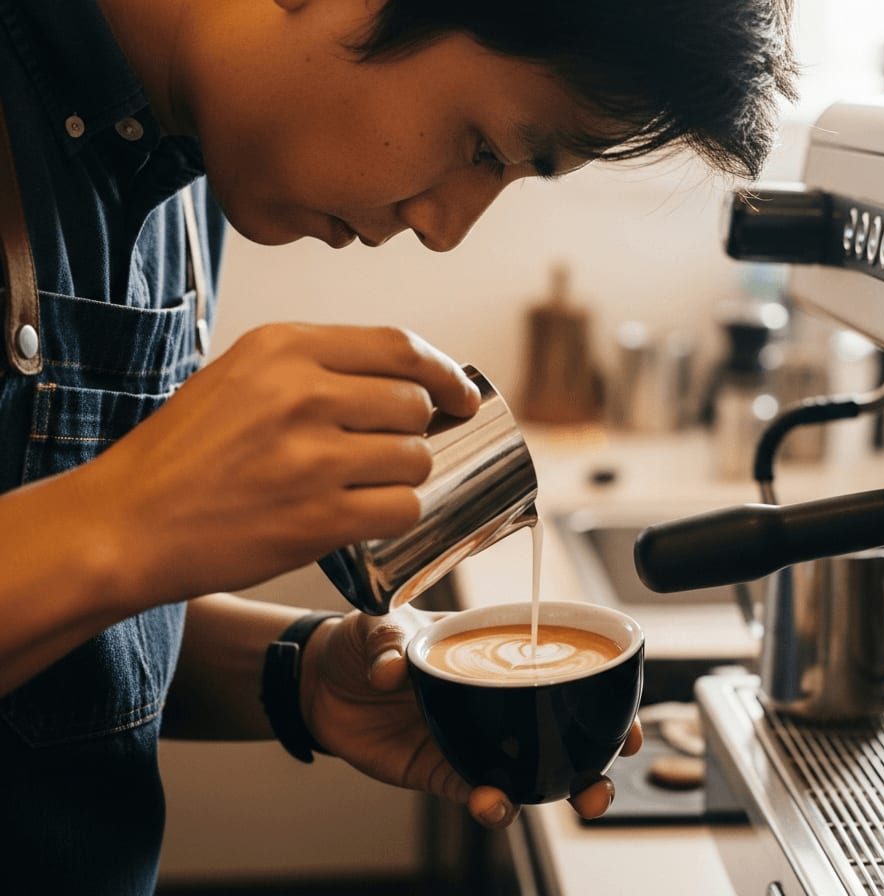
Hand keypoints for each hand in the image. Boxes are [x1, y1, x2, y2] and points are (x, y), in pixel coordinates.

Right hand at [82, 324, 479, 608]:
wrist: (125, 523)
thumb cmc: (182, 454)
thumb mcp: (239, 376)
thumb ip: (315, 367)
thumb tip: (406, 380)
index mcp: (283, 347)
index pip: (400, 346)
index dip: (444, 372)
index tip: (459, 394)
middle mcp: (302, 393)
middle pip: (414, 404)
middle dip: (411, 431)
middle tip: (379, 452)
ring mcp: (313, 456)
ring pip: (416, 458)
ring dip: (401, 476)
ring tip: (358, 485)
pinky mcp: (320, 516)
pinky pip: (402, 508)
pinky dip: (394, 514)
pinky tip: (360, 515)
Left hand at [301, 608, 642, 827]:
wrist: (317, 681)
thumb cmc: (361, 638)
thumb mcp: (380, 623)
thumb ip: (391, 641)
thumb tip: (394, 667)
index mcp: (496, 650)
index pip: (562, 670)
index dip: (601, 694)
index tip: (625, 718)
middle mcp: (496, 699)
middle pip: (560, 730)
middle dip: (594, 759)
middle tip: (604, 776)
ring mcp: (475, 737)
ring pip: (530, 770)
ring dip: (554, 789)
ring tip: (568, 800)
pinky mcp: (443, 771)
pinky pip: (476, 791)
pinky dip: (490, 803)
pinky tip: (493, 804)